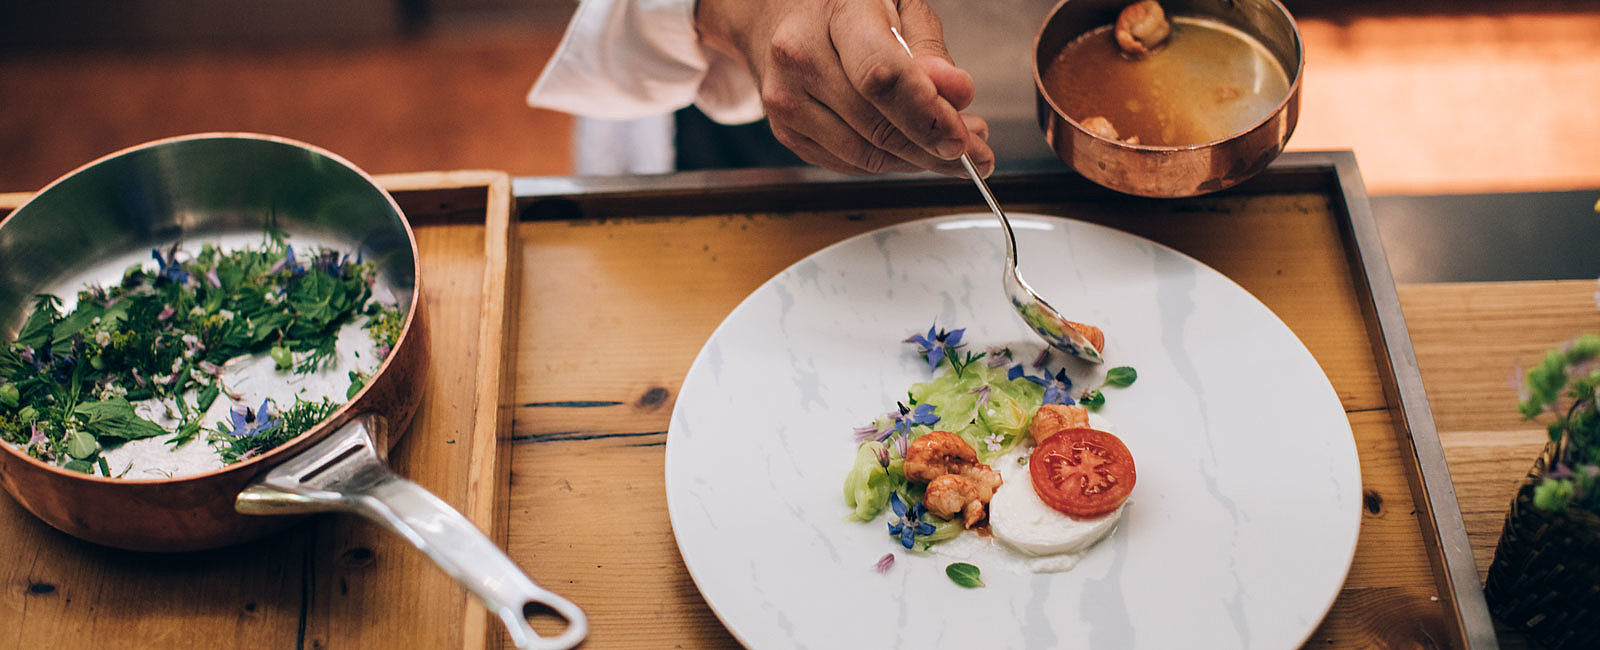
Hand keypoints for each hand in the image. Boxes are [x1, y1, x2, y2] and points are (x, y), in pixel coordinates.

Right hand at [696, 0, 994, 176]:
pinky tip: (909, 148)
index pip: (882, 77)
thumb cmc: (844, 7)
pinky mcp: (785, 131)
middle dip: (934, 147)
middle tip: (976, 150)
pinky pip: (848, 164)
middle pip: (877, 125)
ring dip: (916, 161)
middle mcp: (799, 57)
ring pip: (865, 155)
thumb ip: (930, 49)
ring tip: (949, 147)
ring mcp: (785, 100)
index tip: (963, 137)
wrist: (772, 15)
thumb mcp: (897, 5)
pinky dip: (888, 163)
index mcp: (835, 13)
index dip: (926, 115)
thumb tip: (957, 94)